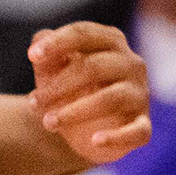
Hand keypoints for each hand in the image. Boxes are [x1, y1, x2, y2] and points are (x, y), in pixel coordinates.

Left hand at [26, 23, 149, 166]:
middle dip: (59, 84)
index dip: (58, 43)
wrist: (83, 129)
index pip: (84, 34)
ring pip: (111, 99)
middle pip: (94, 67)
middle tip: (32, 102)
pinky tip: (95, 140)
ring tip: (48, 123)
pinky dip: (117, 137)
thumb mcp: (52, 70)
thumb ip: (46, 53)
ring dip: (75, 111)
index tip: (32, 56)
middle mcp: (131, 64)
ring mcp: (139, 95)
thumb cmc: (68, 89)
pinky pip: (136, 131)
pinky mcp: (143, 125)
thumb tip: (41, 39)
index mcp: (111, 42)